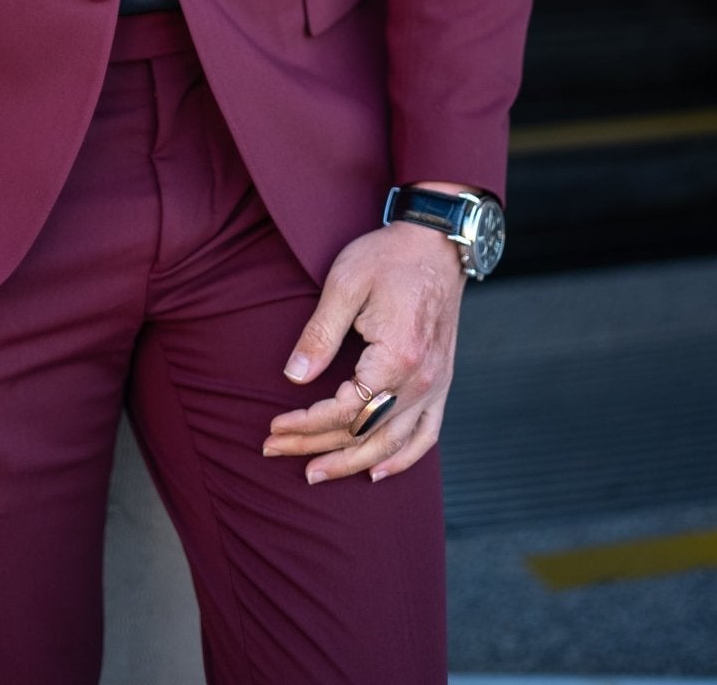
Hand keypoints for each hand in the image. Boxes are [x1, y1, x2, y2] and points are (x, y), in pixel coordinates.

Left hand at [262, 221, 464, 481]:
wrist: (436, 245)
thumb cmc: (388, 257)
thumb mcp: (344, 284)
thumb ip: (319, 335)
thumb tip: (293, 378)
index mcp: (397, 357)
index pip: (346, 410)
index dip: (306, 423)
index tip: (274, 426)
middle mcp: (422, 380)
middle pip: (365, 434)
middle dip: (316, 448)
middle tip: (275, 451)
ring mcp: (436, 386)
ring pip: (394, 444)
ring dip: (353, 464)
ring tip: (316, 473)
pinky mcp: (441, 383)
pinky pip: (426, 434)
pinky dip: (403, 459)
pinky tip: (378, 471)